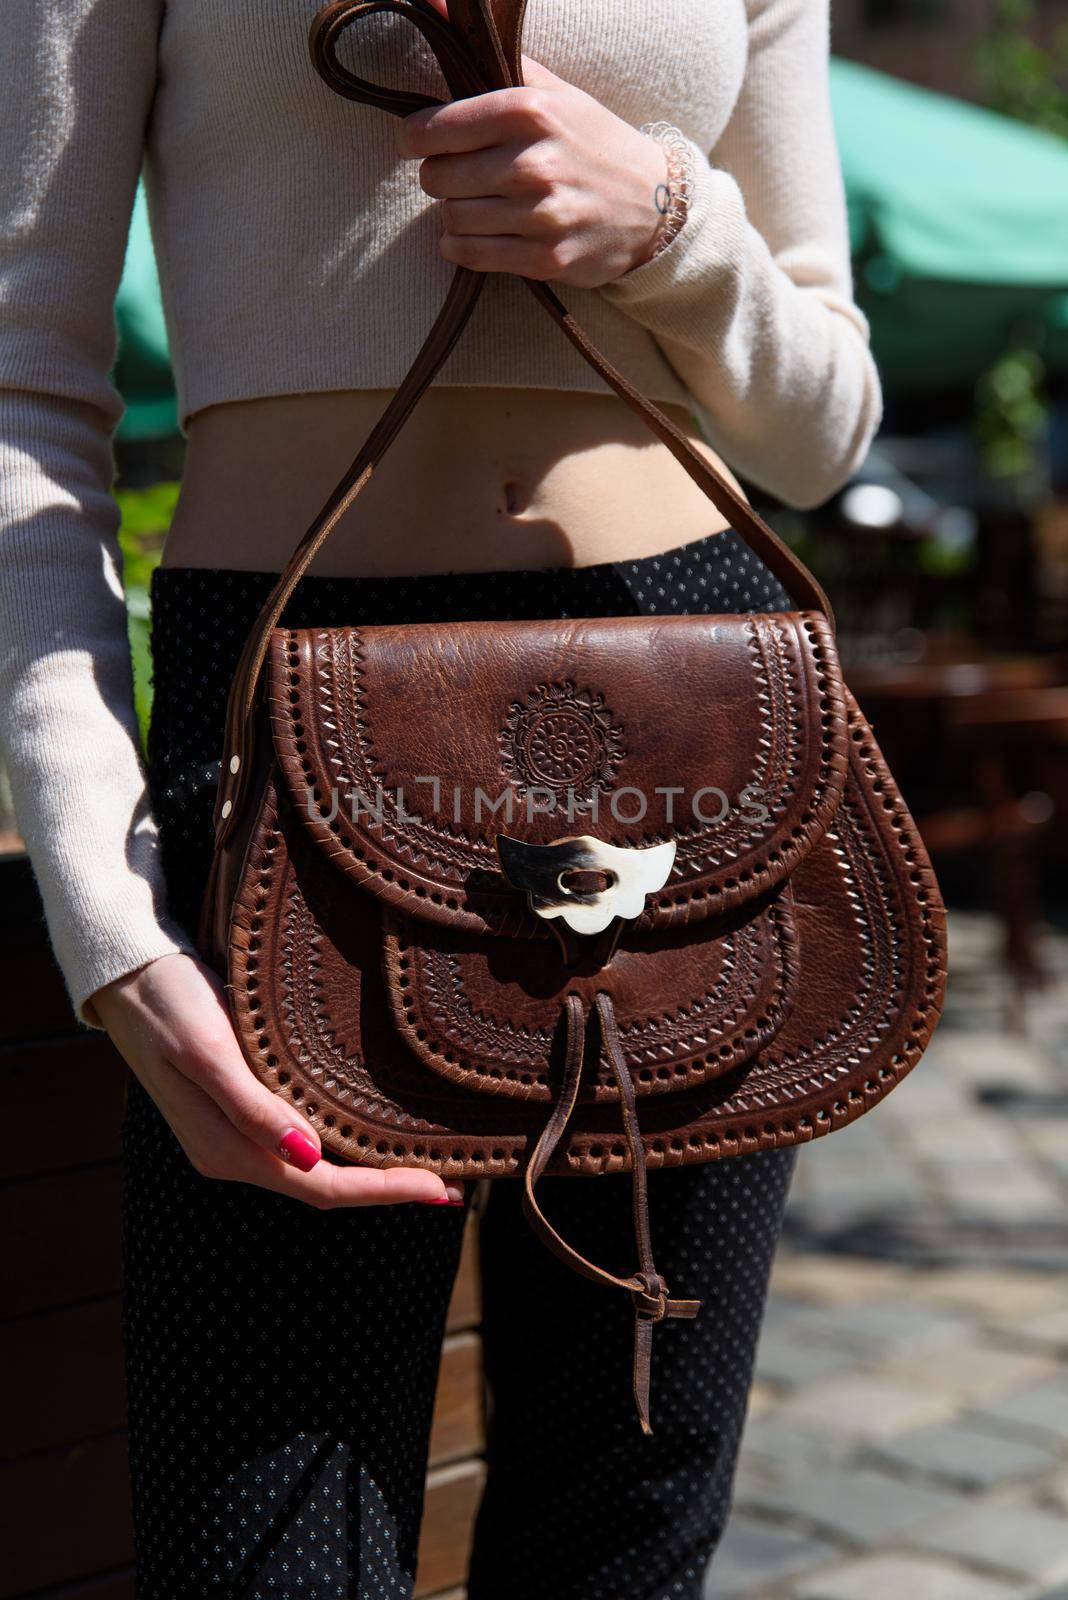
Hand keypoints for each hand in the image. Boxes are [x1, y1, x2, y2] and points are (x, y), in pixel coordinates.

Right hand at [92, 952, 464, 1207]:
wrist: (126, 974)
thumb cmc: (168, 1003)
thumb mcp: (209, 1048)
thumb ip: (253, 1107)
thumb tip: (309, 1157)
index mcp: (227, 1149)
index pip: (321, 1189)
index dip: (382, 1193)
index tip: (437, 1187)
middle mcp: (232, 1153)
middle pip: (323, 1187)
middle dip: (386, 1188)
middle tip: (449, 1185)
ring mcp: (233, 1135)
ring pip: (313, 1170)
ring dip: (367, 1172)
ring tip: (423, 1165)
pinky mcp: (237, 1109)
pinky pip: (300, 1143)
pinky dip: (343, 1147)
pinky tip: (370, 1133)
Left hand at [397, 54, 669, 287]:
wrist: (654, 204)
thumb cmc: (592, 143)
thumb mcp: (555, 92)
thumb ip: (497, 58)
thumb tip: (433, 1)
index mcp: (530, 112)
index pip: (435, 128)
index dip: (416, 138)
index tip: (418, 141)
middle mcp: (534, 164)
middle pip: (437, 177)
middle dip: (439, 176)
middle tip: (458, 175)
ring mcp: (541, 215)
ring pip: (452, 218)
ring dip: (454, 213)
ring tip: (475, 204)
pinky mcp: (546, 258)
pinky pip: (471, 254)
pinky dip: (462, 247)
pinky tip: (478, 234)